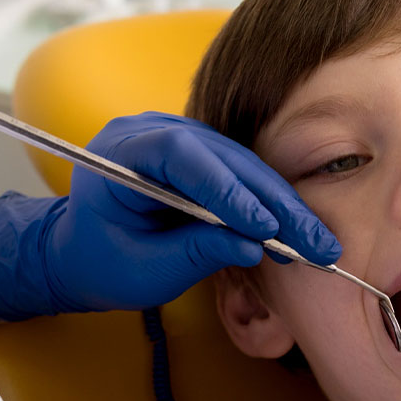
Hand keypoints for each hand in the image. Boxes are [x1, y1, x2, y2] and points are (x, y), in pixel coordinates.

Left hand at [0, 112, 340, 319]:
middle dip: (273, 204)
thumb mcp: (142, 269)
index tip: (263, 227)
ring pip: (244, 166)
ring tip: (318, 244)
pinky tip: (300, 232)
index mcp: (120, 151)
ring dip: (283, 206)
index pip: (181, 157)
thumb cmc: (101, 262)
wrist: (82, 252)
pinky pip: (244, 176)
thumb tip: (252, 248)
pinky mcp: (205, 157)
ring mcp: (182, 139)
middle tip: (313, 242)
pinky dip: (273, 206)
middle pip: (225, 159)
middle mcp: (155, 132)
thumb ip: (193, 253)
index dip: (227, 189)